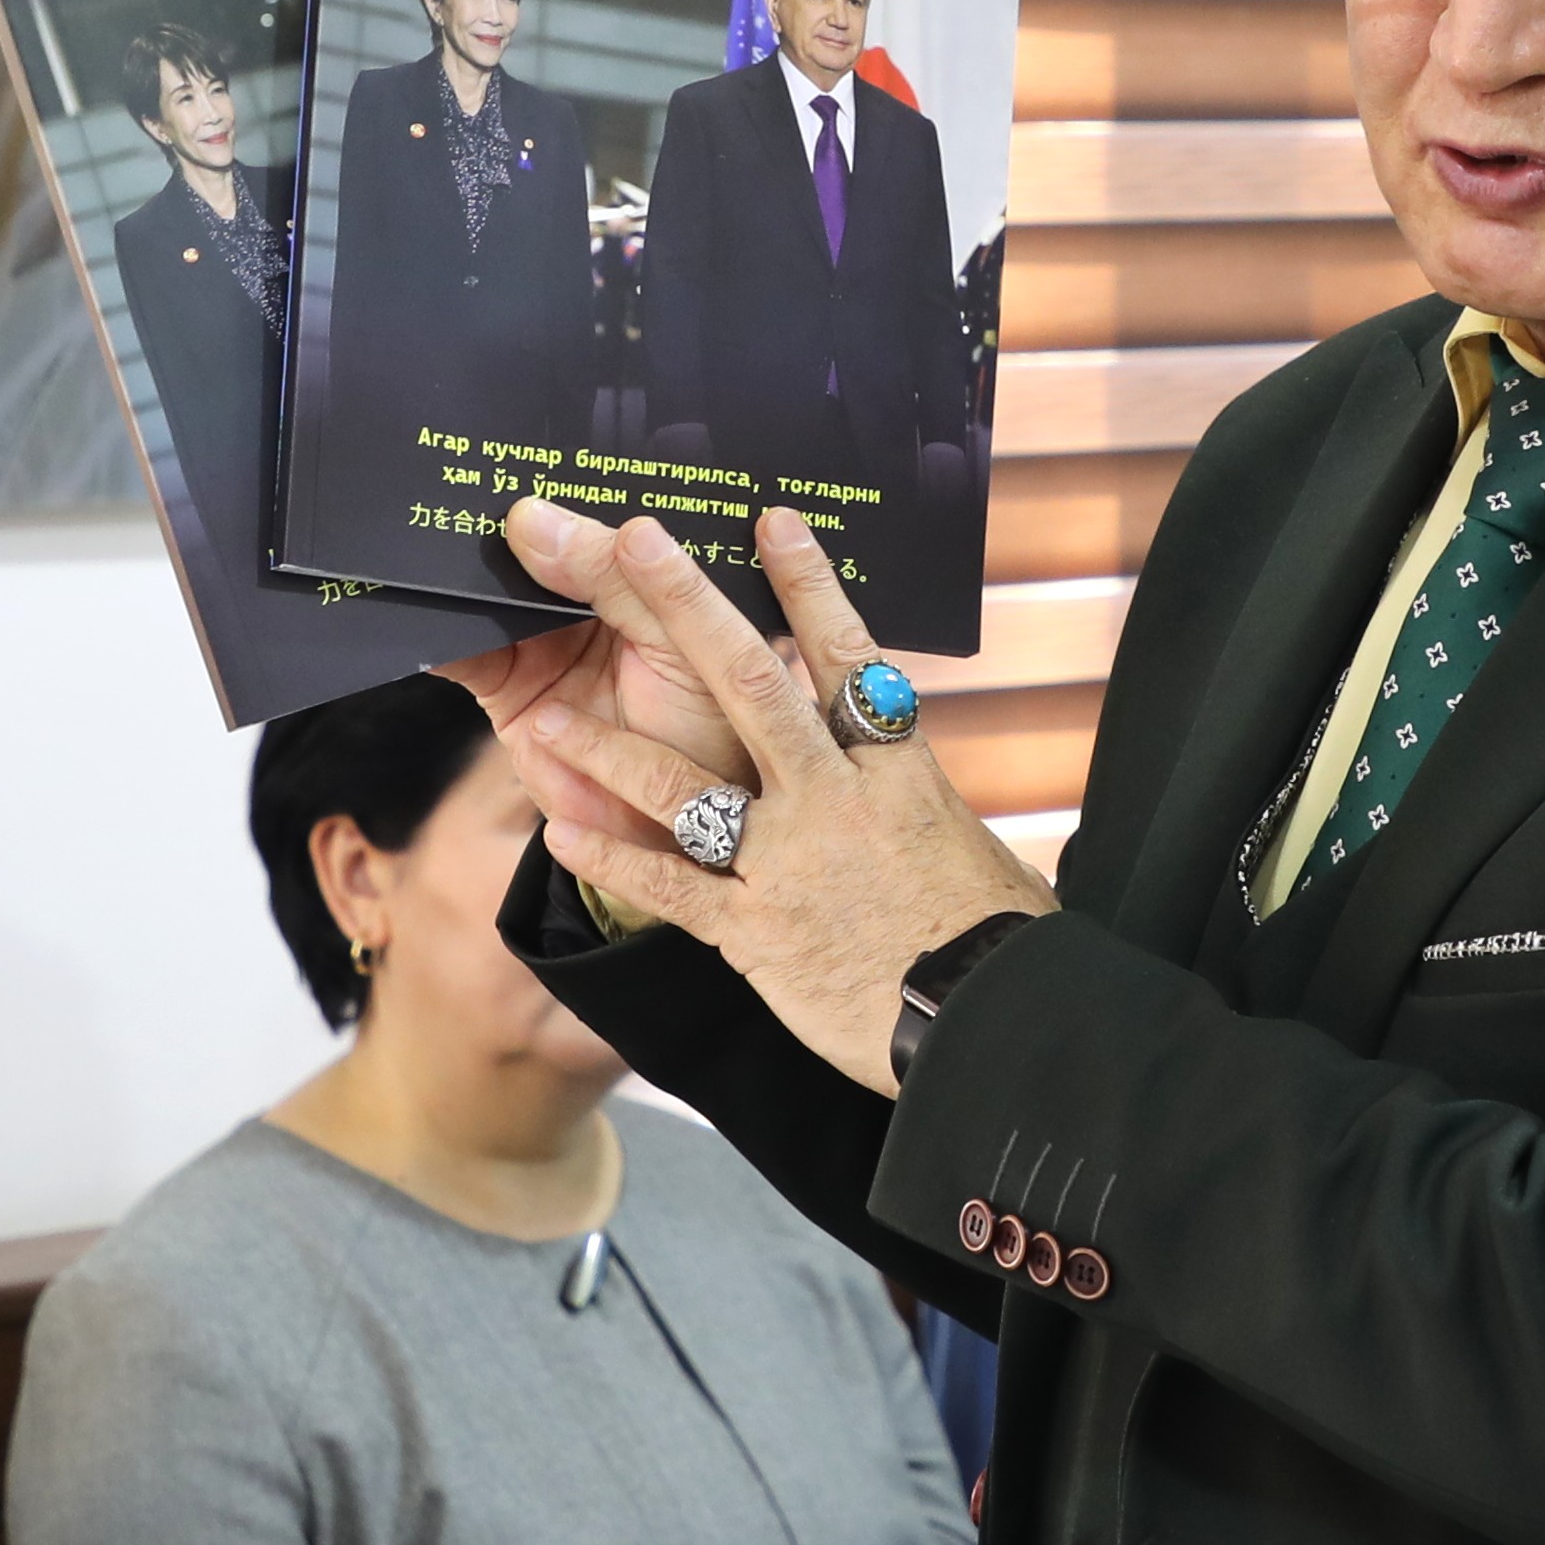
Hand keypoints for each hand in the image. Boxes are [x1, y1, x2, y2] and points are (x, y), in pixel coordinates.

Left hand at [478, 501, 1048, 1084]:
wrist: (989, 1025)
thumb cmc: (995, 937)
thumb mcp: (959, 842)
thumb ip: (912, 796)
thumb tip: (898, 764)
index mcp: (897, 769)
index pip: (848, 656)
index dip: (809, 585)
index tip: (772, 520)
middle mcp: (838, 799)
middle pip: (753, 685)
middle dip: (689, 605)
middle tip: (634, 539)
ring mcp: (792, 862)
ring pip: (688, 789)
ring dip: (612, 751)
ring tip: (549, 720)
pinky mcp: (760, 932)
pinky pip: (673, 886)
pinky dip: (615, 858)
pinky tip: (562, 833)